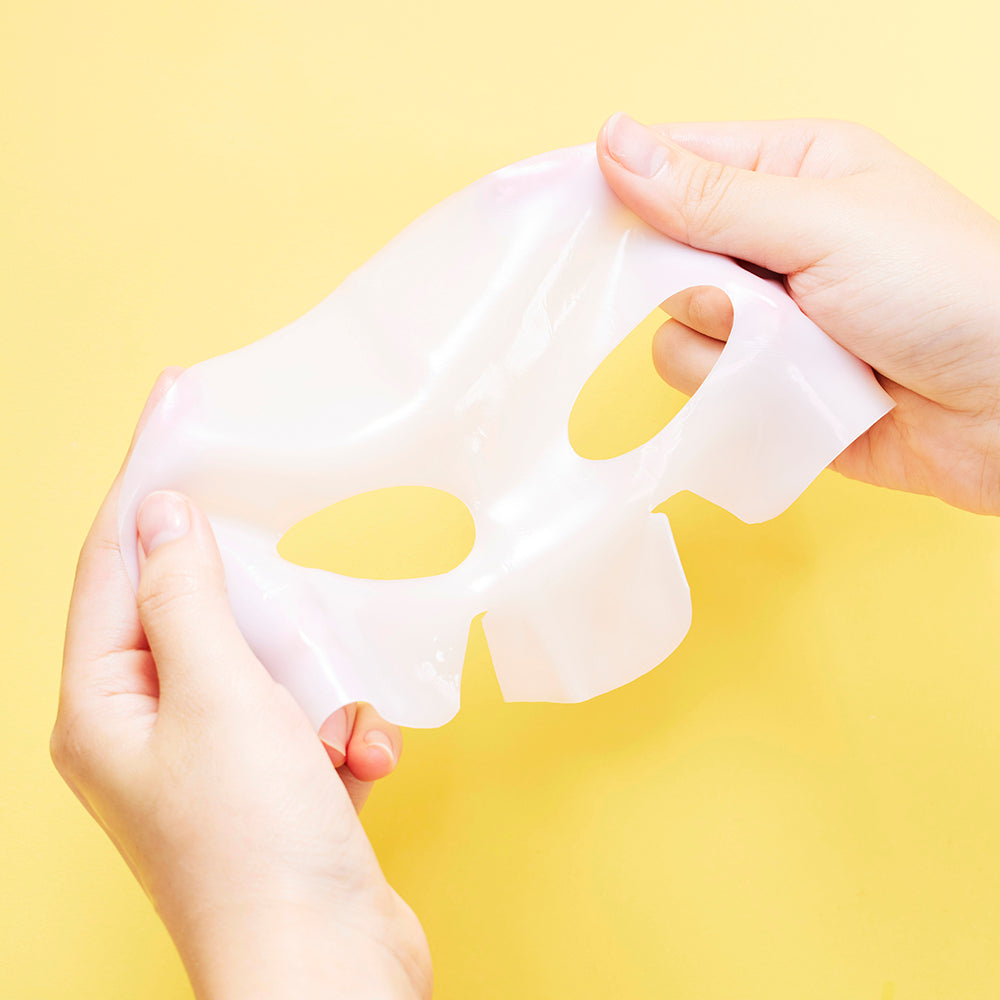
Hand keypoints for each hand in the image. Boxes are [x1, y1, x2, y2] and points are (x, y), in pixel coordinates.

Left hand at [51, 370, 430, 999]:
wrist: (329, 976)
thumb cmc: (256, 847)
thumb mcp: (220, 698)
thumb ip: (186, 598)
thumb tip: (157, 513)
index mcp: (105, 705)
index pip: (115, 555)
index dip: (147, 470)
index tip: (179, 396)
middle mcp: (148, 727)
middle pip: (199, 609)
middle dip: (263, 609)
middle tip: (296, 592)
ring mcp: (213, 757)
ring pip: (267, 661)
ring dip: (316, 684)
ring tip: (334, 730)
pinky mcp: (272, 781)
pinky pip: (306, 714)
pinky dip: (341, 728)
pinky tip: (361, 765)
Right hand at [597, 113, 999, 515]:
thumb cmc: (950, 291)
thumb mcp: (826, 225)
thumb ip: (711, 195)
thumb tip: (613, 140)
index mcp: (790, 171)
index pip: (673, 162)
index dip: (616, 185)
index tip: (564, 214)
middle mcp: (770, 242)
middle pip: (661, 255)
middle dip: (697, 284)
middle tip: (754, 295)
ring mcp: (766, 319)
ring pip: (672, 329)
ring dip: (725, 347)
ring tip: (800, 350)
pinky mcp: (765, 385)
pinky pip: (701, 388)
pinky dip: (736, 395)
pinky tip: (793, 392)